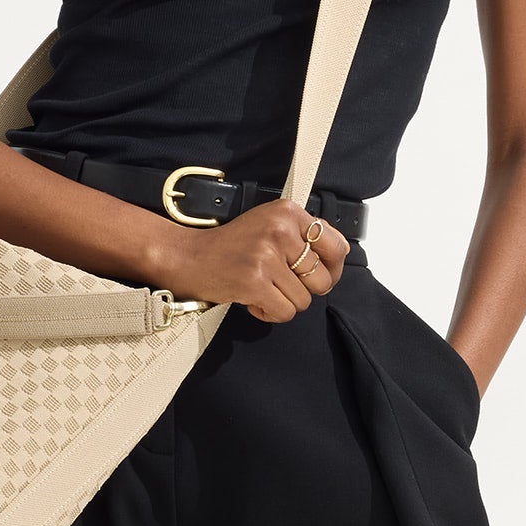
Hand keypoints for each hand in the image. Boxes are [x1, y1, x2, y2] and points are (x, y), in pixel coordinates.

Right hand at [154, 199, 350, 322]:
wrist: (188, 257)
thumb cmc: (230, 246)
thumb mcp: (269, 224)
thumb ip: (301, 235)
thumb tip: (335, 258)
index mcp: (288, 212)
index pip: (337, 246)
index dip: (332, 268)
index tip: (318, 274)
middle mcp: (280, 230)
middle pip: (323, 279)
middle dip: (304, 289)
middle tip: (282, 284)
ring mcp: (267, 256)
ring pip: (304, 300)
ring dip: (283, 302)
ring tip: (262, 289)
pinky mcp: (255, 281)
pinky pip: (284, 312)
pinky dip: (270, 313)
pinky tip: (254, 300)